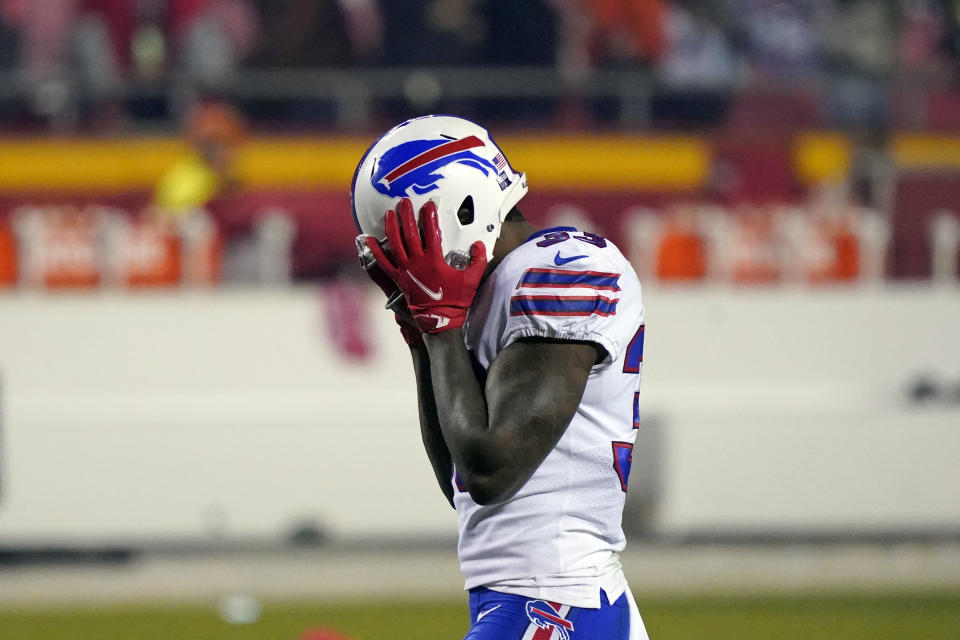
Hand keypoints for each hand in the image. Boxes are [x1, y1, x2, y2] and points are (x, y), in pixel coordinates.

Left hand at [364, 198, 485, 332]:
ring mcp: (405, 270)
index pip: (431, 231)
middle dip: (406, 215)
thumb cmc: (455, 300)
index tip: (428, 205)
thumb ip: (478, 260)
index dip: (429, 216)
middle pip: (409, 233)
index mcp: (434, 260)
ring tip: (388, 214)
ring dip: (391, 227)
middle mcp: (417, 262)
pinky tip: (368, 240)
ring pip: (394, 243)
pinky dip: (375, 251)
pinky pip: (383, 263)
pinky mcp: (398, 278)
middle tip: (404, 202)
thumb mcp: (472, 279)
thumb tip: (479, 245)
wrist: (439, 319)